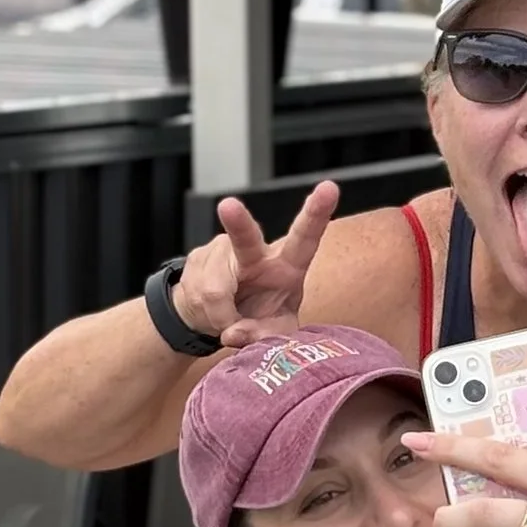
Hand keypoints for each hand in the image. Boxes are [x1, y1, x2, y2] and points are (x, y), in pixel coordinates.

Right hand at [165, 180, 340, 347]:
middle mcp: (256, 252)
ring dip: (220, 316)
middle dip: (237, 222)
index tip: (330, 188)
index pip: (305, 238)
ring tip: (228, 320)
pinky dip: (205, 315)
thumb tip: (234, 334)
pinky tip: (211, 312)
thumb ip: (264, 337)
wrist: (217, 316)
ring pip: (215, 289)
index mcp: (287, 265)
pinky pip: (197, 296)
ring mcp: (223, 251)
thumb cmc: (258, 319)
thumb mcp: (273, 333)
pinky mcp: (197, 259)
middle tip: (228, 206)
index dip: (317, 213)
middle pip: (245, 237)